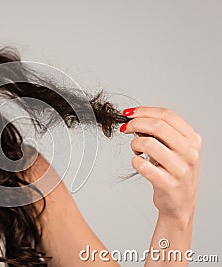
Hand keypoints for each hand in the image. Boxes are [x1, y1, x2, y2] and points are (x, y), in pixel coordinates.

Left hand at [120, 107, 201, 223]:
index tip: (129, 113)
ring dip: (135, 144)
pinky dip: (135, 161)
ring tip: (136, 150)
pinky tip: (138, 162)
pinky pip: (143, 165)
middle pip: (157, 126)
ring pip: (148, 143)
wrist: (179, 203)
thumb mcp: (174, 149)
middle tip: (126, 129)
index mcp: (192, 139)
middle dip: (135, 124)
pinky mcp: (168, 184)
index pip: (167, 115)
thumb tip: (135, 119)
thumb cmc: (174, 172)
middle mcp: (190, 152)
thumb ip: (159, 133)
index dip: (144, 111)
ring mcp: (180, 169)